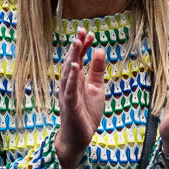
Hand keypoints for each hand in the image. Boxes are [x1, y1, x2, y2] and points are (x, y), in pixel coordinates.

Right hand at [54, 31, 107, 168]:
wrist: (79, 137)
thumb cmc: (86, 112)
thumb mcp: (96, 88)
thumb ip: (97, 71)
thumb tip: (100, 50)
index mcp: (76, 79)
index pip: (79, 58)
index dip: (83, 46)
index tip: (90, 33)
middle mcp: (69, 84)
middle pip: (72, 61)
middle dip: (76, 46)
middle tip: (82, 30)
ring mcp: (68, 94)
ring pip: (68, 72)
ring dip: (73, 57)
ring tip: (77, 43)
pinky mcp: (69, 105)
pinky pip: (70, 89)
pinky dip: (72, 78)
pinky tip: (76, 67)